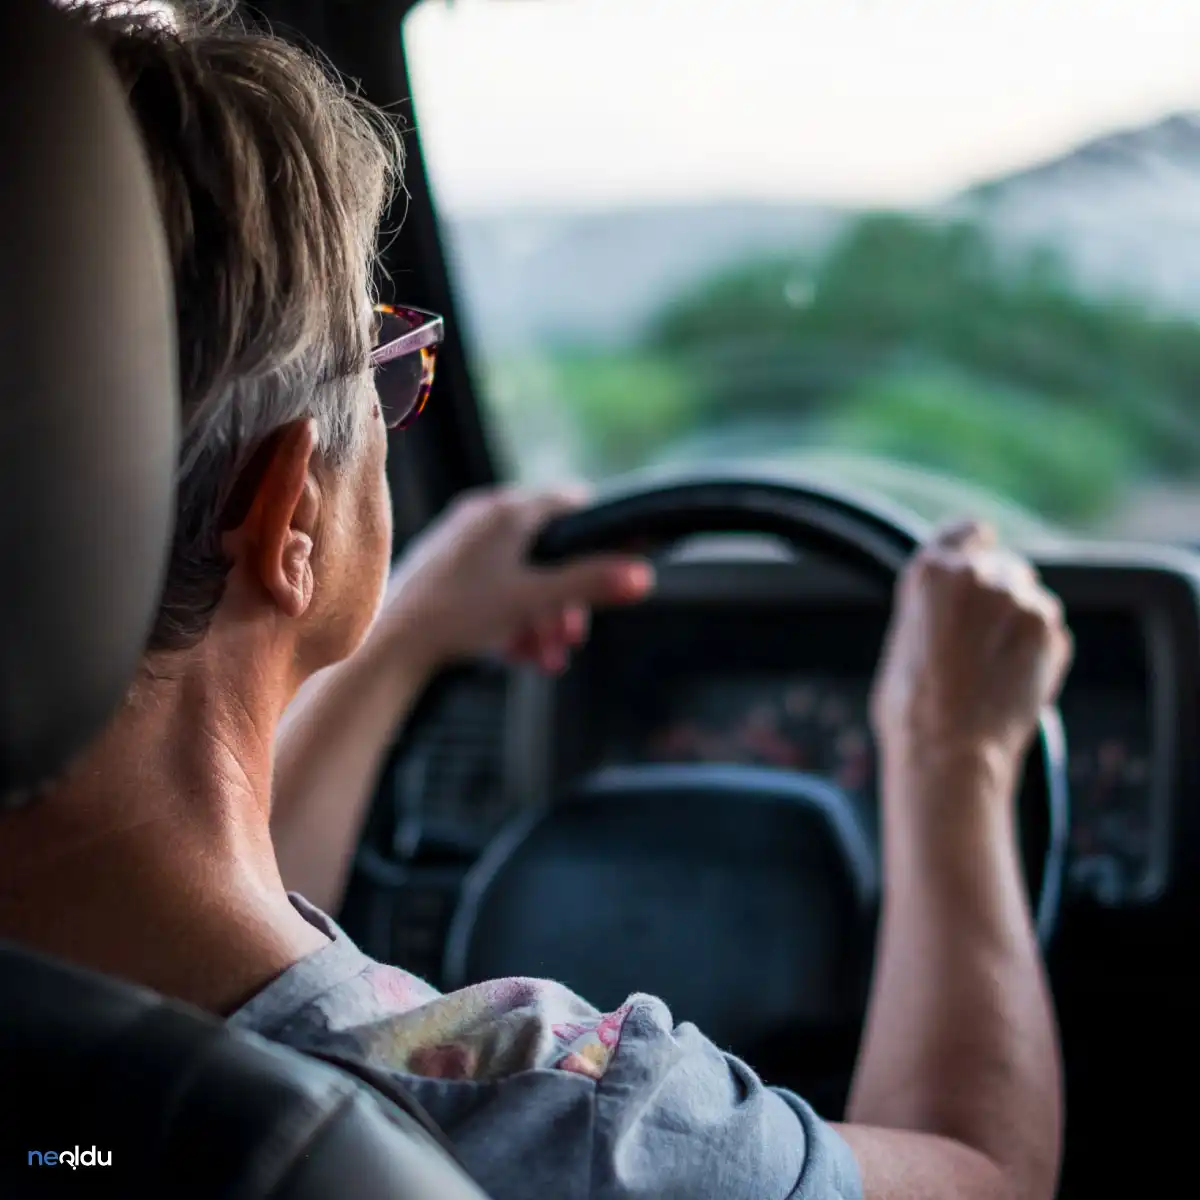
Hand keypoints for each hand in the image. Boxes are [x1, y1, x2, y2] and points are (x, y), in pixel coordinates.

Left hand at [375, 486, 653, 673]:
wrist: (389, 643)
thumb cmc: (457, 613)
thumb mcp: (535, 600)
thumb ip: (589, 585)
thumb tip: (642, 575)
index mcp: (506, 511)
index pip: (569, 506)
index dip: (596, 538)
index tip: (613, 568)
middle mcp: (482, 517)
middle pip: (545, 552)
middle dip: (565, 599)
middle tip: (571, 637)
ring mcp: (460, 544)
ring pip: (519, 576)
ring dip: (540, 617)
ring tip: (543, 656)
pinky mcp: (442, 571)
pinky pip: (492, 588)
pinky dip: (511, 617)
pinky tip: (515, 652)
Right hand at [871, 520, 1071, 776]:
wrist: (949, 750)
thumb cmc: (911, 708)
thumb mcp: (903, 640)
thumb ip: (932, 608)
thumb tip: (951, 606)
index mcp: (930, 572)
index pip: (966, 532)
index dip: (975, 545)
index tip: (982, 555)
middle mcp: (978, 574)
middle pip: (1004, 566)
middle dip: (998, 594)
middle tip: (981, 640)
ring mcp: (1019, 599)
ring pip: (1030, 598)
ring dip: (1019, 622)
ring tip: (994, 667)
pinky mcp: (1049, 630)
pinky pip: (1049, 629)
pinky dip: (1038, 648)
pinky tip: (1013, 678)